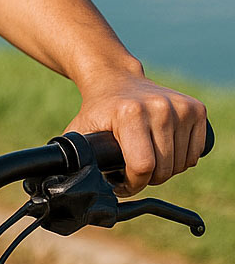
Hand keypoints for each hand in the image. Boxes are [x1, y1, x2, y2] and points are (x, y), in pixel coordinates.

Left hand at [67, 70, 208, 197]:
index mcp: (130, 113)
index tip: (122, 181)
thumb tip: (66, 184)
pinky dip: (181, 160)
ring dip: (164, 170)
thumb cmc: (98, 110)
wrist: (116, 79)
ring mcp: (181, 107)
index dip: (133, 183)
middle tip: (132, 170)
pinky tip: (163, 150)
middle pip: (163, 169)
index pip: (143, 166)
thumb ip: (74, 158)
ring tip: (146, 159)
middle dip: (147, 179)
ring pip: (181, 164)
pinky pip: (195, 153)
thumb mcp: (80, 132)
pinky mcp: (196, 109)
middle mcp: (159, 107)